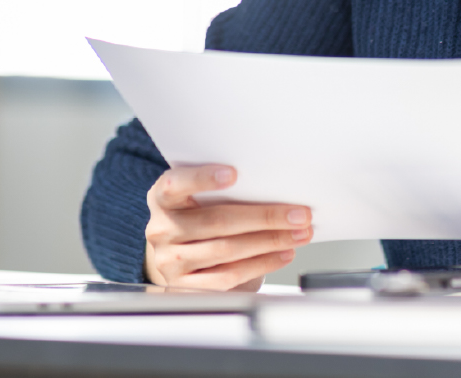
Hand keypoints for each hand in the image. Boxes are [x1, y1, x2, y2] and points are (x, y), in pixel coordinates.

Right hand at [143, 165, 312, 290]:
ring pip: (227, 250)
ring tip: (298, 234)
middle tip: (298, 214)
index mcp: (164, 198)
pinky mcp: (185, 287)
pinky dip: (262, 264)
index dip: (202, 178)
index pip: (175, 184)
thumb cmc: (200, 219)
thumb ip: (225, 192)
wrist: (179, 258)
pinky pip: (229, 276)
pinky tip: (282, 254)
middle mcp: (162, 229)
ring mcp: (170, 261)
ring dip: (270, 242)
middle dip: (264, 217)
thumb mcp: (201, 201)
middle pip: (216, 220)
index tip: (234, 173)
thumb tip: (277, 189)